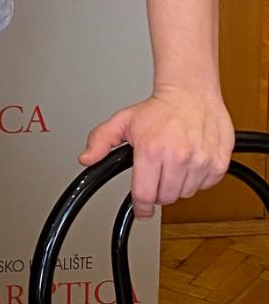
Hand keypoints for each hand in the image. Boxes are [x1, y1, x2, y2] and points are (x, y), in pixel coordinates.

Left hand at [79, 87, 234, 219]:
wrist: (190, 92)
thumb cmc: (159, 108)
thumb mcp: (122, 121)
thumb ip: (100, 141)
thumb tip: (86, 158)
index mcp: (151, 151)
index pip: (144, 195)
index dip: (141, 207)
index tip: (141, 211)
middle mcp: (177, 157)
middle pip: (166, 198)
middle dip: (158, 191)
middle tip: (156, 176)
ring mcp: (200, 160)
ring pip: (186, 193)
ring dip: (177, 185)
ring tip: (173, 164)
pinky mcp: (218, 162)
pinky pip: (205, 185)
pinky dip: (197, 179)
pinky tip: (190, 162)